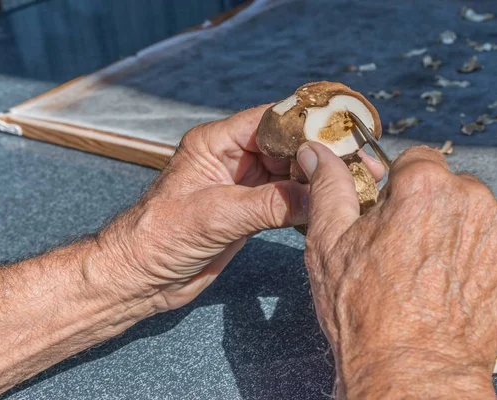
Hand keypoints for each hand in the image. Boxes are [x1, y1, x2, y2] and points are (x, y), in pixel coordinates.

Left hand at [100, 106, 385, 312]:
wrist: (139, 278)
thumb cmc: (158, 238)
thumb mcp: (214, 215)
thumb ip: (268, 204)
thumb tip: (319, 196)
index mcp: (215, 143)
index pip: (269, 120)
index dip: (306, 123)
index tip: (341, 132)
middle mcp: (232, 159)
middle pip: (286, 145)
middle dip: (319, 154)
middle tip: (357, 163)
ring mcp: (242, 186)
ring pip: (289, 173)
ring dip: (317, 180)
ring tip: (353, 184)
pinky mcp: (248, 211)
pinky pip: (285, 200)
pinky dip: (307, 203)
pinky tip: (329, 207)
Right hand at [297, 143, 496, 397]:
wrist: (409, 371)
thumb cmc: (365, 313)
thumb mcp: (329, 243)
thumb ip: (329, 187)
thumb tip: (317, 154)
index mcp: (422, 185)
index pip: (416, 161)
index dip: (399, 189)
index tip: (393, 216)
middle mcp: (472, 199)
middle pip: (450, 188)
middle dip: (431, 211)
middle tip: (409, 253)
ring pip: (477, 216)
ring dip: (459, 234)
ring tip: (434, 275)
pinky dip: (486, 261)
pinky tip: (460, 287)